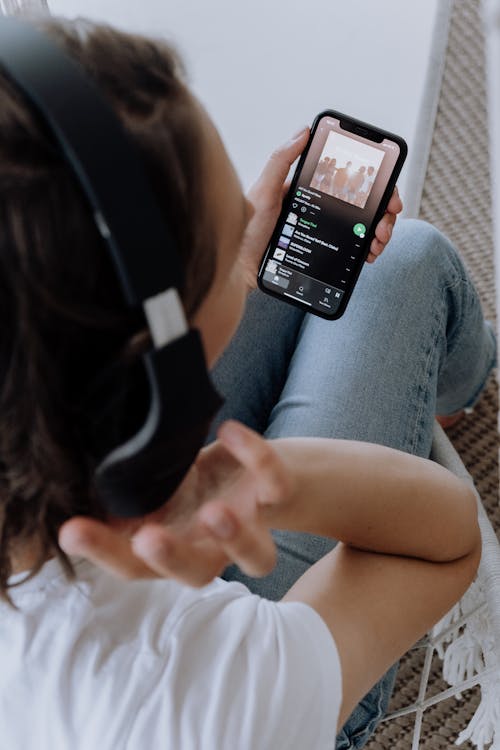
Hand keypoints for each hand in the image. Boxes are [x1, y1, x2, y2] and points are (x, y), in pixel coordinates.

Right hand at [58, 422, 290, 585]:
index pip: (134, 564)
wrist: (254, 472)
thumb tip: (70, 491)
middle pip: (195, 572)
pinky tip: (229, 431)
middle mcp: (213, 548)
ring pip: (256, 556)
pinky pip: (276, 485)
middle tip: (146, 540)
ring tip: (213, 512)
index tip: (71, 530)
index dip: (102, 552)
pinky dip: (257, 458)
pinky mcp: (277, 495)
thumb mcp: (154, 491)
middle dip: (171, 559)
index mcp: (174, 547)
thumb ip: (123, 499)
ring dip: (235, 537)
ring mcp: (251, 525)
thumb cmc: (192, 486)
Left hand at [239, 129, 403, 289]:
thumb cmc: (247, 230)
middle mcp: (321, 209)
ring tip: (378, 241)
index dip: (375, 183)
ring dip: (380, 231)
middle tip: (386, 224)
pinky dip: (367, 249)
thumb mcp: (262, 192)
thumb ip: (280, 161)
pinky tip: (369, 254)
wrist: (240, 270)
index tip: (387, 193)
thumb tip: (304, 131)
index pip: (350, 180)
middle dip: (383, 212)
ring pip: (363, 227)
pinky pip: (353, 249)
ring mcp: (324, 231)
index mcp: (311, 190)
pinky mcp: (323, 253)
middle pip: (364, 204)